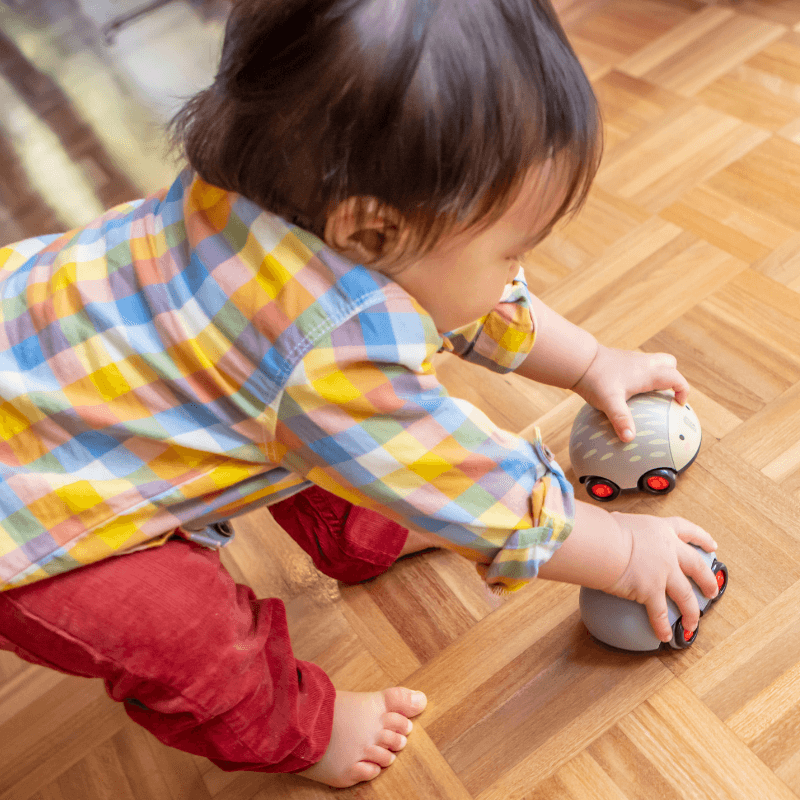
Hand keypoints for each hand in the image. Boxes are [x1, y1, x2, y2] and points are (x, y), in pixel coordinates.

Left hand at [572, 346, 688, 441]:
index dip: (683, 391)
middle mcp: (643, 363)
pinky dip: (641, 375)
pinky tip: (627, 390)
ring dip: (656, 375)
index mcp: (647, 373)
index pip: (676, 378)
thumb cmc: (596, 379)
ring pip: (654, 362)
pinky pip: (638, 365)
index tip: (678, 405)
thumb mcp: (610, 402)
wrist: (579, 360)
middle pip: (669, 364)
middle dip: (672, 378)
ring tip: (647, 394)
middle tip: (664, 395)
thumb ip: (621, 419)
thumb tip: (629, 438)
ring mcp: (631, 359)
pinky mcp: (620, 359)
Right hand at [605, 513, 718, 641]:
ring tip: (693, 622)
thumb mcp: (621, 521)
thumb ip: (626, 529)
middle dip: (708, 580)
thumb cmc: (605, 529)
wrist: (602, 543)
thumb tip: (614, 530)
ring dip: (691, 611)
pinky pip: (660, 614)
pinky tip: (665, 635)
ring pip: (686, 596)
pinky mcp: (651, 591)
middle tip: (712, 590)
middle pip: (697, 567)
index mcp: (660, 529)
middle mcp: (668, 551)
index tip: (711, 545)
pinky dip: (663, 626)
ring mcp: (663, 572)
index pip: (687, 531)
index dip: (702, 538)